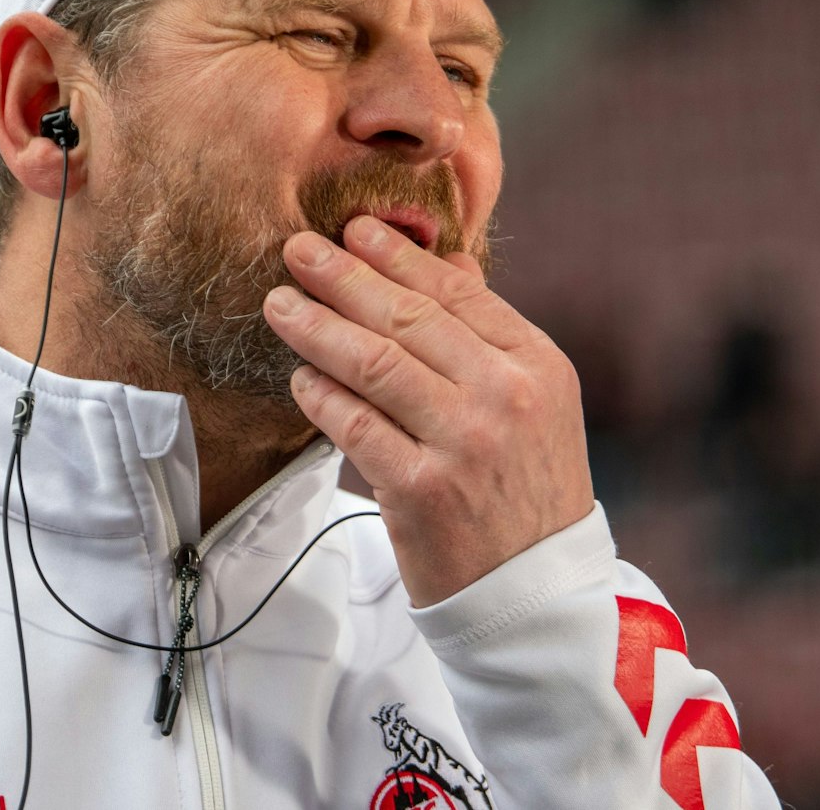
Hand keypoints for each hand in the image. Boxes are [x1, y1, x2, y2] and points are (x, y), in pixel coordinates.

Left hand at [264, 214, 593, 605]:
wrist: (536, 589)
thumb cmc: (529, 488)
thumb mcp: (540, 403)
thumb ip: (492, 332)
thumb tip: (451, 262)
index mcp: (539, 365)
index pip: (459, 295)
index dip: (400, 258)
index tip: (356, 231)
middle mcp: (506, 396)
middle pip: (409, 320)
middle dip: (346, 277)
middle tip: (298, 249)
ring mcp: (465, 443)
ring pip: (375, 365)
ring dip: (319, 328)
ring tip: (279, 304)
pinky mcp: (422, 491)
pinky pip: (355, 427)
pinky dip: (321, 396)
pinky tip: (299, 376)